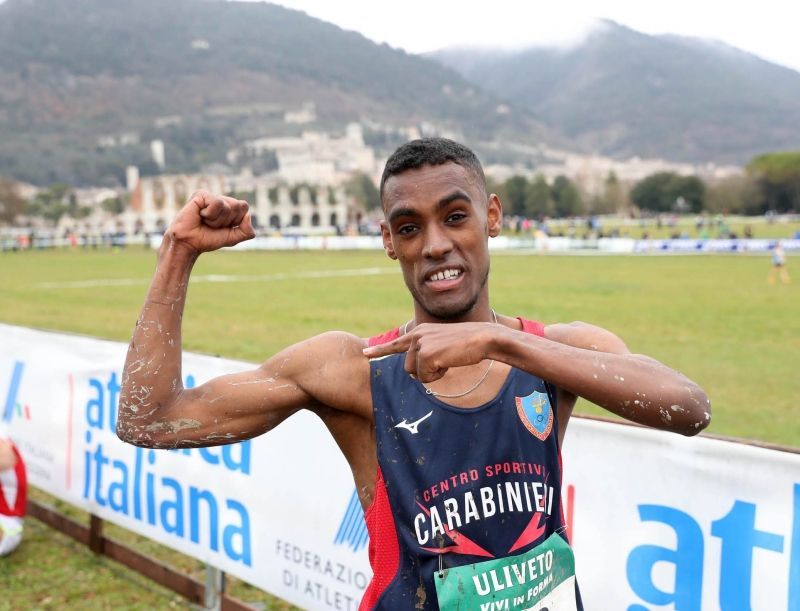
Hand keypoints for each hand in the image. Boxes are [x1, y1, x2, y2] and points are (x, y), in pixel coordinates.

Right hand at [163, 190, 255, 254]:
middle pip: (238, 205)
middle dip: (227, 221)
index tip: (222, 227)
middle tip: (212, 225)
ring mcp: (210, 195)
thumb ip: (247, 231)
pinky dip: (210, 215)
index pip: (244, 207)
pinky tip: (200, 215)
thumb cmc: (208, 239)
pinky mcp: (200, 194)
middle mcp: (220, 199)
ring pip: (228, 206)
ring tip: (205, 221)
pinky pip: (217, 203)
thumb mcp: (233, 238)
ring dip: (217, 220)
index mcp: (228, 207)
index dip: (235, 221)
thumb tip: (248, 215)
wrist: (189, 243)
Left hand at [363, 322, 496, 382]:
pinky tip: (449, 362)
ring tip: (448, 359)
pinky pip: (425, 378)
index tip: (365, 353)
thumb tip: (414, 372)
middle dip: (425, 371)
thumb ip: (427, 352)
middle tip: (445, 360)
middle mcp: (416, 335)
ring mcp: (420, 344)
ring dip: (432, 374)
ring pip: (415, 374)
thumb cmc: (468, 344)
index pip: (396, 344)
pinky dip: (438, 375)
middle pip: (408, 368)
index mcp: (420, 331)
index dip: (379, 350)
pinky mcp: (426, 355)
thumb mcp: (443, 344)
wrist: (484, 338)